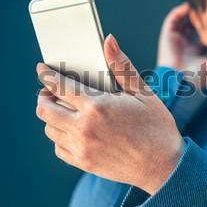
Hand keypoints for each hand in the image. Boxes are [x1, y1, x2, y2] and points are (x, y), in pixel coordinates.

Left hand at [36, 35, 184, 194]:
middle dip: (44, 95)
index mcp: (97, 106)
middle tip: (52, 90)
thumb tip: (108, 40)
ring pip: (49, 129)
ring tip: (64, 109)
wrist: (164, 166)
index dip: (46, 75)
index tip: (41, 69)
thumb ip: (121, 66)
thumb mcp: (143, 92)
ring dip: (52, 115)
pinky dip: (59, 136)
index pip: (59, 85)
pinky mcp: (84, 163)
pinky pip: (58, 148)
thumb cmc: (156, 127)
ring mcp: (82, 148)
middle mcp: (83, 128)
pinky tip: (72, 130)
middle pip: (45, 109)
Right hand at [157, 3, 206, 87]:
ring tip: (198, 3)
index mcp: (195, 52)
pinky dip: (179, 11)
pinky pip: (172, 19)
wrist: (180, 80)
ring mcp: (175, 40)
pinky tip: (188, 6)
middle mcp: (185, 45)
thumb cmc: (197, 76)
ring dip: (189, 11)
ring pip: (181, 20)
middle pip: (191, 25)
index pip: (201, 34)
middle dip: (198, 16)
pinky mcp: (167, 35)